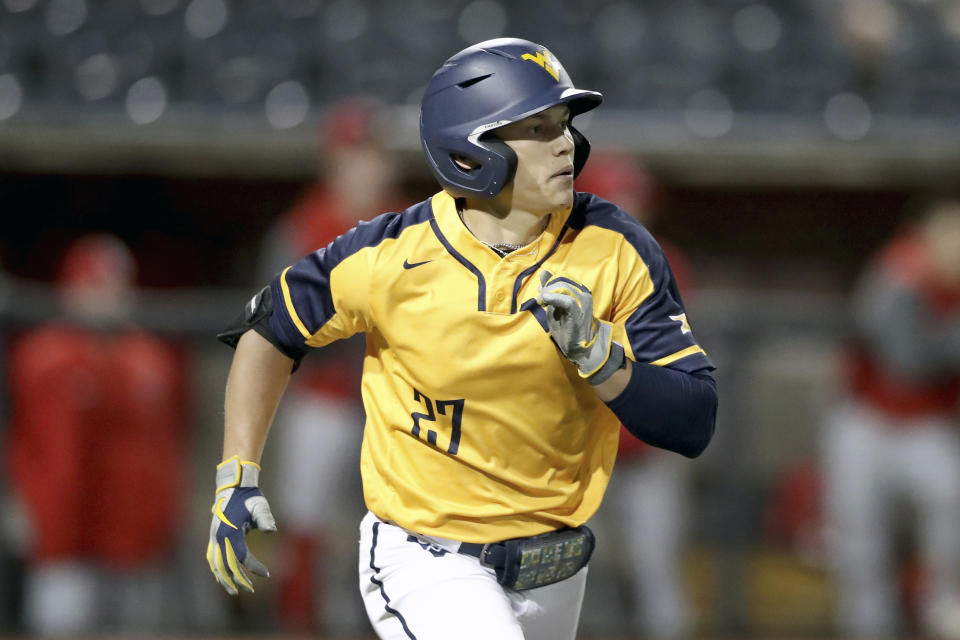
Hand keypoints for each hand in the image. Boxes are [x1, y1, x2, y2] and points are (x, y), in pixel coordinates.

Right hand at [206, 456, 276, 594]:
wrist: (232, 486)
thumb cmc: (249, 497)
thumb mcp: (259, 506)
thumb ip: (265, 518)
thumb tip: (272, 530)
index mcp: (230, 532)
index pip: (241, 557)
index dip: (254, 567)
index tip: (266, 574)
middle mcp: (219, 537)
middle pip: (226, 566)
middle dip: (238, 580)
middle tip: (250, 589)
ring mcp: (214, 537)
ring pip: (215, 564)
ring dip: (223, 578)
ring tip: (233, 590)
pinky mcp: (213, 536)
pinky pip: (212, 557)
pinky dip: (216, 569)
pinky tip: (222, 576)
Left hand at [537, 271, 621, 383]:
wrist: (577, 347)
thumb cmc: (566, 328)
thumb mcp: (555, 306)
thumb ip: (550, 291)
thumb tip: (543, 274)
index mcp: (579, 291)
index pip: (562, 277)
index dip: (549, 281)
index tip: (541, 291)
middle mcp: (583, 294)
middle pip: (562, 280)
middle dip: (548, 287)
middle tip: (540, 298)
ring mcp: (582, 302)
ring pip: (563, 288)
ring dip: (548, 293)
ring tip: (541, 301)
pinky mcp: (579, 311)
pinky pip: (566, 300)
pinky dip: (554, 298)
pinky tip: (545, 300)